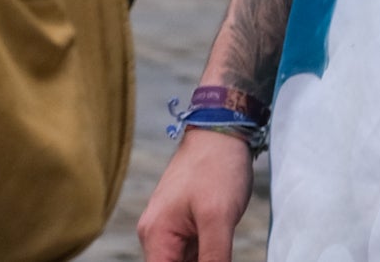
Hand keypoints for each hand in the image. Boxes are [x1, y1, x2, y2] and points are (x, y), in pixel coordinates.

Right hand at [137, 127, 253, 260]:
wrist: (223, 130)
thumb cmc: (217, 166)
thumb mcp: (219, 216)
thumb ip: (213, 257)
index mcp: (156, 235)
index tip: (212, 261)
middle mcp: (156, 234)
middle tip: (220, 252)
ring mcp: (170, 226)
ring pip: (184, 260)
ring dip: (204, 259)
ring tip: (220, 239)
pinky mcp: (185, 220)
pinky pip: (192, 247)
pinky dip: (207, 252)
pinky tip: (221, 244)